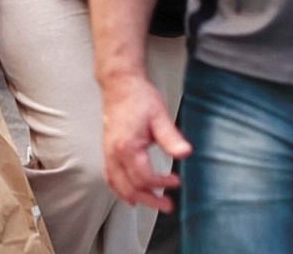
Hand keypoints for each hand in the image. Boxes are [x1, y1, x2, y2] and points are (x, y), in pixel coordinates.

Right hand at [100, 73, 192, 211]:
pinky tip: (129, 193)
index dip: (161, 183)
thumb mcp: (160, 116)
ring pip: (117, 185)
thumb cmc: (138, 99)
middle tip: (167, 205)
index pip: (144, 177)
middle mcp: (114, 153)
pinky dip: (119, 189)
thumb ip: (171, 138)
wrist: (120, 85)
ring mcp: (108, 152)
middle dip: (149, 200)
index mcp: (127, 146)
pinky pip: (110, 176)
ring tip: (151, 203)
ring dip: (135, 197)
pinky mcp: (107, 150)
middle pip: (129, 188)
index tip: (176, 181)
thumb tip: (185, 153)